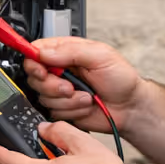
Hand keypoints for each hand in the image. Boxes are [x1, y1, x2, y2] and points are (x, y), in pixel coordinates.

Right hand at [24, 37, 145, 136]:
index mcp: (66, 52)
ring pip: (44, 97)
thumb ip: (71, 51)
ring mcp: (60, 91)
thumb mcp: (100, 56)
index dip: (34, 62)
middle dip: (53, 86)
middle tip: (71, 87)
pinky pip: (54, 112)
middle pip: (35, 78)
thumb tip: (43, 52)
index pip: (36, 52)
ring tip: (86, 96)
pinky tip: (85, 106)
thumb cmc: (121, 78)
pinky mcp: (63, 109)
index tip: (42, 71)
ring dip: (67, 100)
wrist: (129, 107)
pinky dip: (71, 111)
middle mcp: (60, 70)